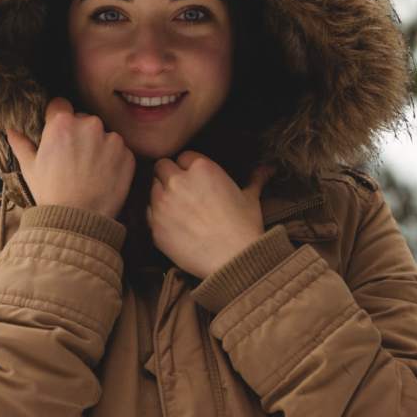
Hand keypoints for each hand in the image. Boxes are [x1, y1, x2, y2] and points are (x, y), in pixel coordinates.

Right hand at [6, 97, 135, 218]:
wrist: (78, 221)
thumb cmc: (51, 193)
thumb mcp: (30, 168)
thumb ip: (21, 144)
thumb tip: (10, 130)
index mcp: (62, 124)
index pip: (60, 105)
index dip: (57, 118)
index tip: (57, 132)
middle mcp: (90, 125)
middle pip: (83, 119)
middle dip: (78, 133)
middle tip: (72, 158)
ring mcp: (112, 139)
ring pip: (103, 135)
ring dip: (97, 146)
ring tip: (88, 170)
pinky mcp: (127, 155)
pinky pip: (119, 151)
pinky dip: (113, 160)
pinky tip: (102, 176)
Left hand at [147, 151, 275, 278]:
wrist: (232, 260)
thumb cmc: (244, 227)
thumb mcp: (251, 198)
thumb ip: (255, 179)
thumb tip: (268, 169)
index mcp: (201, 168)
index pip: (183, 156)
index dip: (188, 167)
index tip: (194, 178)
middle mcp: (177, 180)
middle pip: (162, 167)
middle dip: (169, 175)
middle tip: (181, 191)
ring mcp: (162, 203)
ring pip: (152, 188)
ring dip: (161, 194)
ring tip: (176, 209)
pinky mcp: (154, 225)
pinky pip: (148, 212)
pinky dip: (157, 216)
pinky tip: (172, 224)